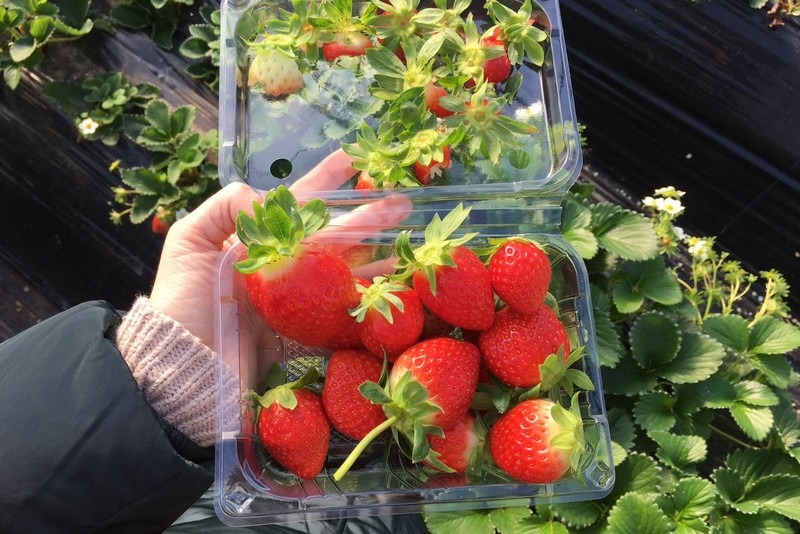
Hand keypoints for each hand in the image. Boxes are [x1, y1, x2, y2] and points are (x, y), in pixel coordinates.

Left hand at [148, 150, 411, 348]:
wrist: (184, 364)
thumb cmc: (181, 302)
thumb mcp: (190, 241)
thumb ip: (226, 207)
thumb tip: (269, 195)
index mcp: (256, 241)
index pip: (297, 204)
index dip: (325, 180)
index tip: (354, 159)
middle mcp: (281, 267)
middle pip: (332, 236)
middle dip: (367, 216)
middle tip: (403, 203)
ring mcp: (296, 300)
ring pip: (345, 272)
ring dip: (379, 258)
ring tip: (409, 247)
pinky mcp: (305, 333)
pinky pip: (344, 313)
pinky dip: (370, 302)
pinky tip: (394, 292)